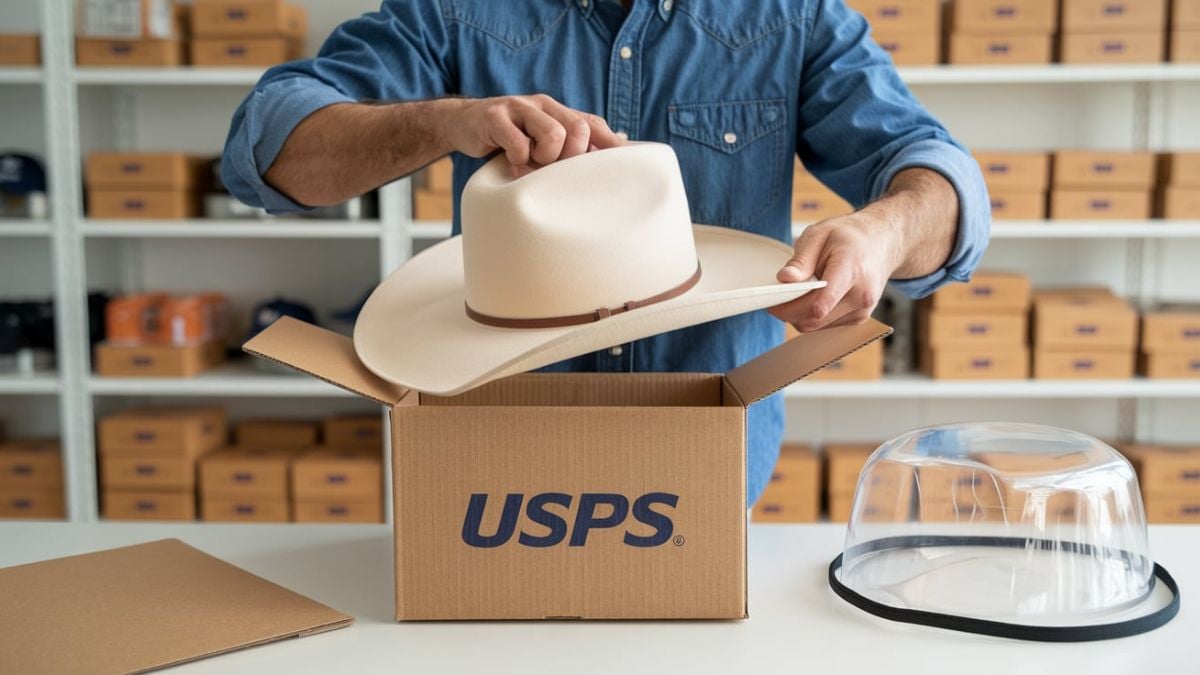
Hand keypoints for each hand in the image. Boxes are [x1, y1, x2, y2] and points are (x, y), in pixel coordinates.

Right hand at [442, 94, 624, 175]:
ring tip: (529, 166)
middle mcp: (542, 105)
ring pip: (553, 135)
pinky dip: (518, 160)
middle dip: (571, 158)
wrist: (462, 123)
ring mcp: (518, 108)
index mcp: (557, 111)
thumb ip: (565, 149)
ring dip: (544, 159)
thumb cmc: (507, 138)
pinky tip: (510, 164)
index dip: (609, 145)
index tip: (620, 169)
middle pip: (578, 129)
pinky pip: (519, 144)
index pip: (592, 123)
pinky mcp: (495, 117)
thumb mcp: (538, 140)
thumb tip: (601, 168)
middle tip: (550, 169)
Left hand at [769, 213, 903, 332]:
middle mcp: (861, 296)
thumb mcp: (820, 234)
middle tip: (775, 296)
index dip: (793, 307)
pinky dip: (811, 315)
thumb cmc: (849, 237)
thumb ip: (801, 259)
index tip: (774, 303)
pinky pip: (824, 325)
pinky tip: (812, 297)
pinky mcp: (858, 319)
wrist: (881, 243)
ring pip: (816, 326)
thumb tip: (784, 279)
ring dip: (799, 314)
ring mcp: (862, 310)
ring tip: (798, 291)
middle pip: (813, 318)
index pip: (822, 302)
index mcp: (851, 270)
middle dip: (788, 311)